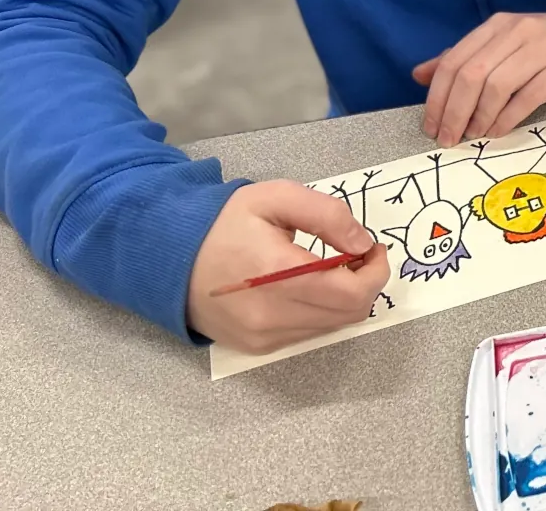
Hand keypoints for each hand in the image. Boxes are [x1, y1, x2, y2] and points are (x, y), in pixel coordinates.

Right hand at [186, 180, 389, 354]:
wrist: (169, 258)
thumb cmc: (224, 223)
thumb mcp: (277, 198)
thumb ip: (327, 216)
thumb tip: (362, 244)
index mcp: (277, 274)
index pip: (351, 292)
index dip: (376, 271)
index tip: (373, 248)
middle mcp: (271, 315)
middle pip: (349, 313)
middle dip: (365, 283)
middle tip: (357, 255)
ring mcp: (263, 336)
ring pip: (332, 326)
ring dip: (345, 299)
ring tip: (332, 267)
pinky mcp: (257, 347)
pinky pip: (308, 334)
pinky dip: (321, 311)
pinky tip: (308, 286)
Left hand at [412, 8, 545, 146]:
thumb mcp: (507, 44)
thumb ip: (465, 58)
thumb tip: (420, 75)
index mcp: (499, 25)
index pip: (454, 61)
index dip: (437, 97)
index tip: (430, 126)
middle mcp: (518, 31)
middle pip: (471, 74)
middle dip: (452, 112)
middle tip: (446, 139)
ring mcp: (543, 48)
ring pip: (496, 86)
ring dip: (478, 118)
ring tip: (473, 136)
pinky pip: (527, 97)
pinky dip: (507, 119)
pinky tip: (498, 132)